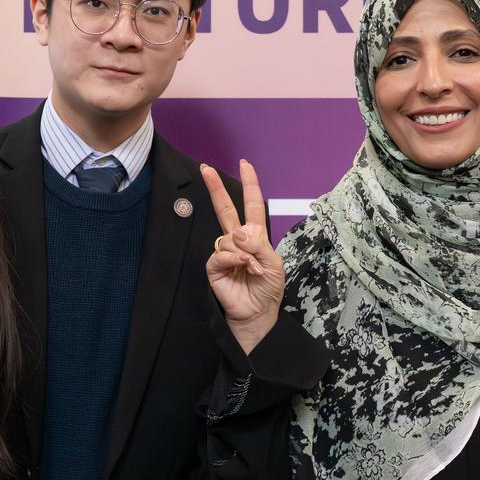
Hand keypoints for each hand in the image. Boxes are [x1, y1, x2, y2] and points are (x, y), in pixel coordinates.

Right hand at [200, 160, 283, 355]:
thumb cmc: (268, 289)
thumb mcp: (274, 263)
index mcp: (254, 236)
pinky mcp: (214, 267)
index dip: (249, 185)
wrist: (259, 313)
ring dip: (246, 252)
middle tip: (205, 168)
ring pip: (228, 237)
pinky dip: (235, 259)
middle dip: (216, 188)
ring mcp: (224, 253)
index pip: (251, 206)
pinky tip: (244, 266)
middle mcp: (237, 241)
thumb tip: (238, 232)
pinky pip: (221, 254)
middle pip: (226, 209)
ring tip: (255, 269)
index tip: (245, 165)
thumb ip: (259, 245)